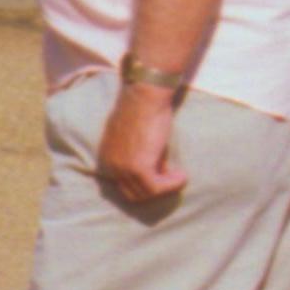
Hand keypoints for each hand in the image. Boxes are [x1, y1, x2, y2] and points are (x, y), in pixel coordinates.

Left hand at [97, 86, 187, 203]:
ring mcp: (122, 168)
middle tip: (172, 178)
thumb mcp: (140, 139)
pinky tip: (182, 175)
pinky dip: (172, 185)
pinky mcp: (138, 168)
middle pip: (133, 194)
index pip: (123, 185)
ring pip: (147, 193)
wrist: (145, 95)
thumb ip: (143, 157)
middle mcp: (110, 166)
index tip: (162, 174)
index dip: (144, 183)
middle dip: (154, 189)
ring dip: (166, 187)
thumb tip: (159, 173)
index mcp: (107, 157)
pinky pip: (157, 188)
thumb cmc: (144, 110)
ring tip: (179, 176)